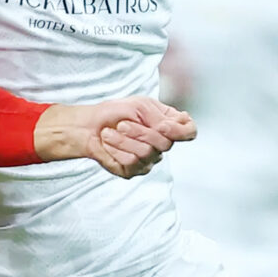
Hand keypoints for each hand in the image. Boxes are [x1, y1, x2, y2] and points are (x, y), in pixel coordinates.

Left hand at [35, 96, 195, 178]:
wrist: (88, 126)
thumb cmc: (114, 113)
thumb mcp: (140, 106)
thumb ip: (161, 116)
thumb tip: (176, 126)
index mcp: (167, 124)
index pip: (189, 132)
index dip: (180, 130)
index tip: (162, 124)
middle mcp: (161, 144)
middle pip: (166, 143)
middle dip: (140, 132)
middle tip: (122, 124)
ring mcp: (149, 159)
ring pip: (147, 153)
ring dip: (124, 140)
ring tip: (110, 132)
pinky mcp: (133, 170)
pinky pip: (132, 163)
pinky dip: (116, 149)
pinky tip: (108, 143)